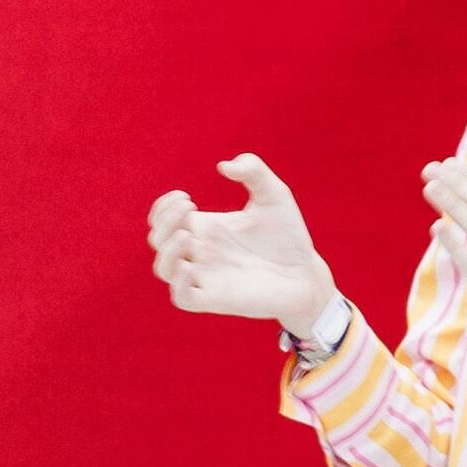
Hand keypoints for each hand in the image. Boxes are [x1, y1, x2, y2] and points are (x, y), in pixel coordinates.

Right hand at [147, 156, 339, 327]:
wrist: (307, 273)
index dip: (163, 207)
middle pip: (159, 239)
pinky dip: (179, 282)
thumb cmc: (288, 237)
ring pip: (163, 269)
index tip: (184, 196)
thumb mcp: (273, 194)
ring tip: (187, 234)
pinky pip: (182, 297)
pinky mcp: (215, 299)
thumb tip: (224, 166)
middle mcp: (199, 253)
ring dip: (167, 250)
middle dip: (166, 220)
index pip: (163, 220)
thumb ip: (253, 171)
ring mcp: (204, 277)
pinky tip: (191, 265)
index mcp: (205, 230)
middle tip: (189, 206)